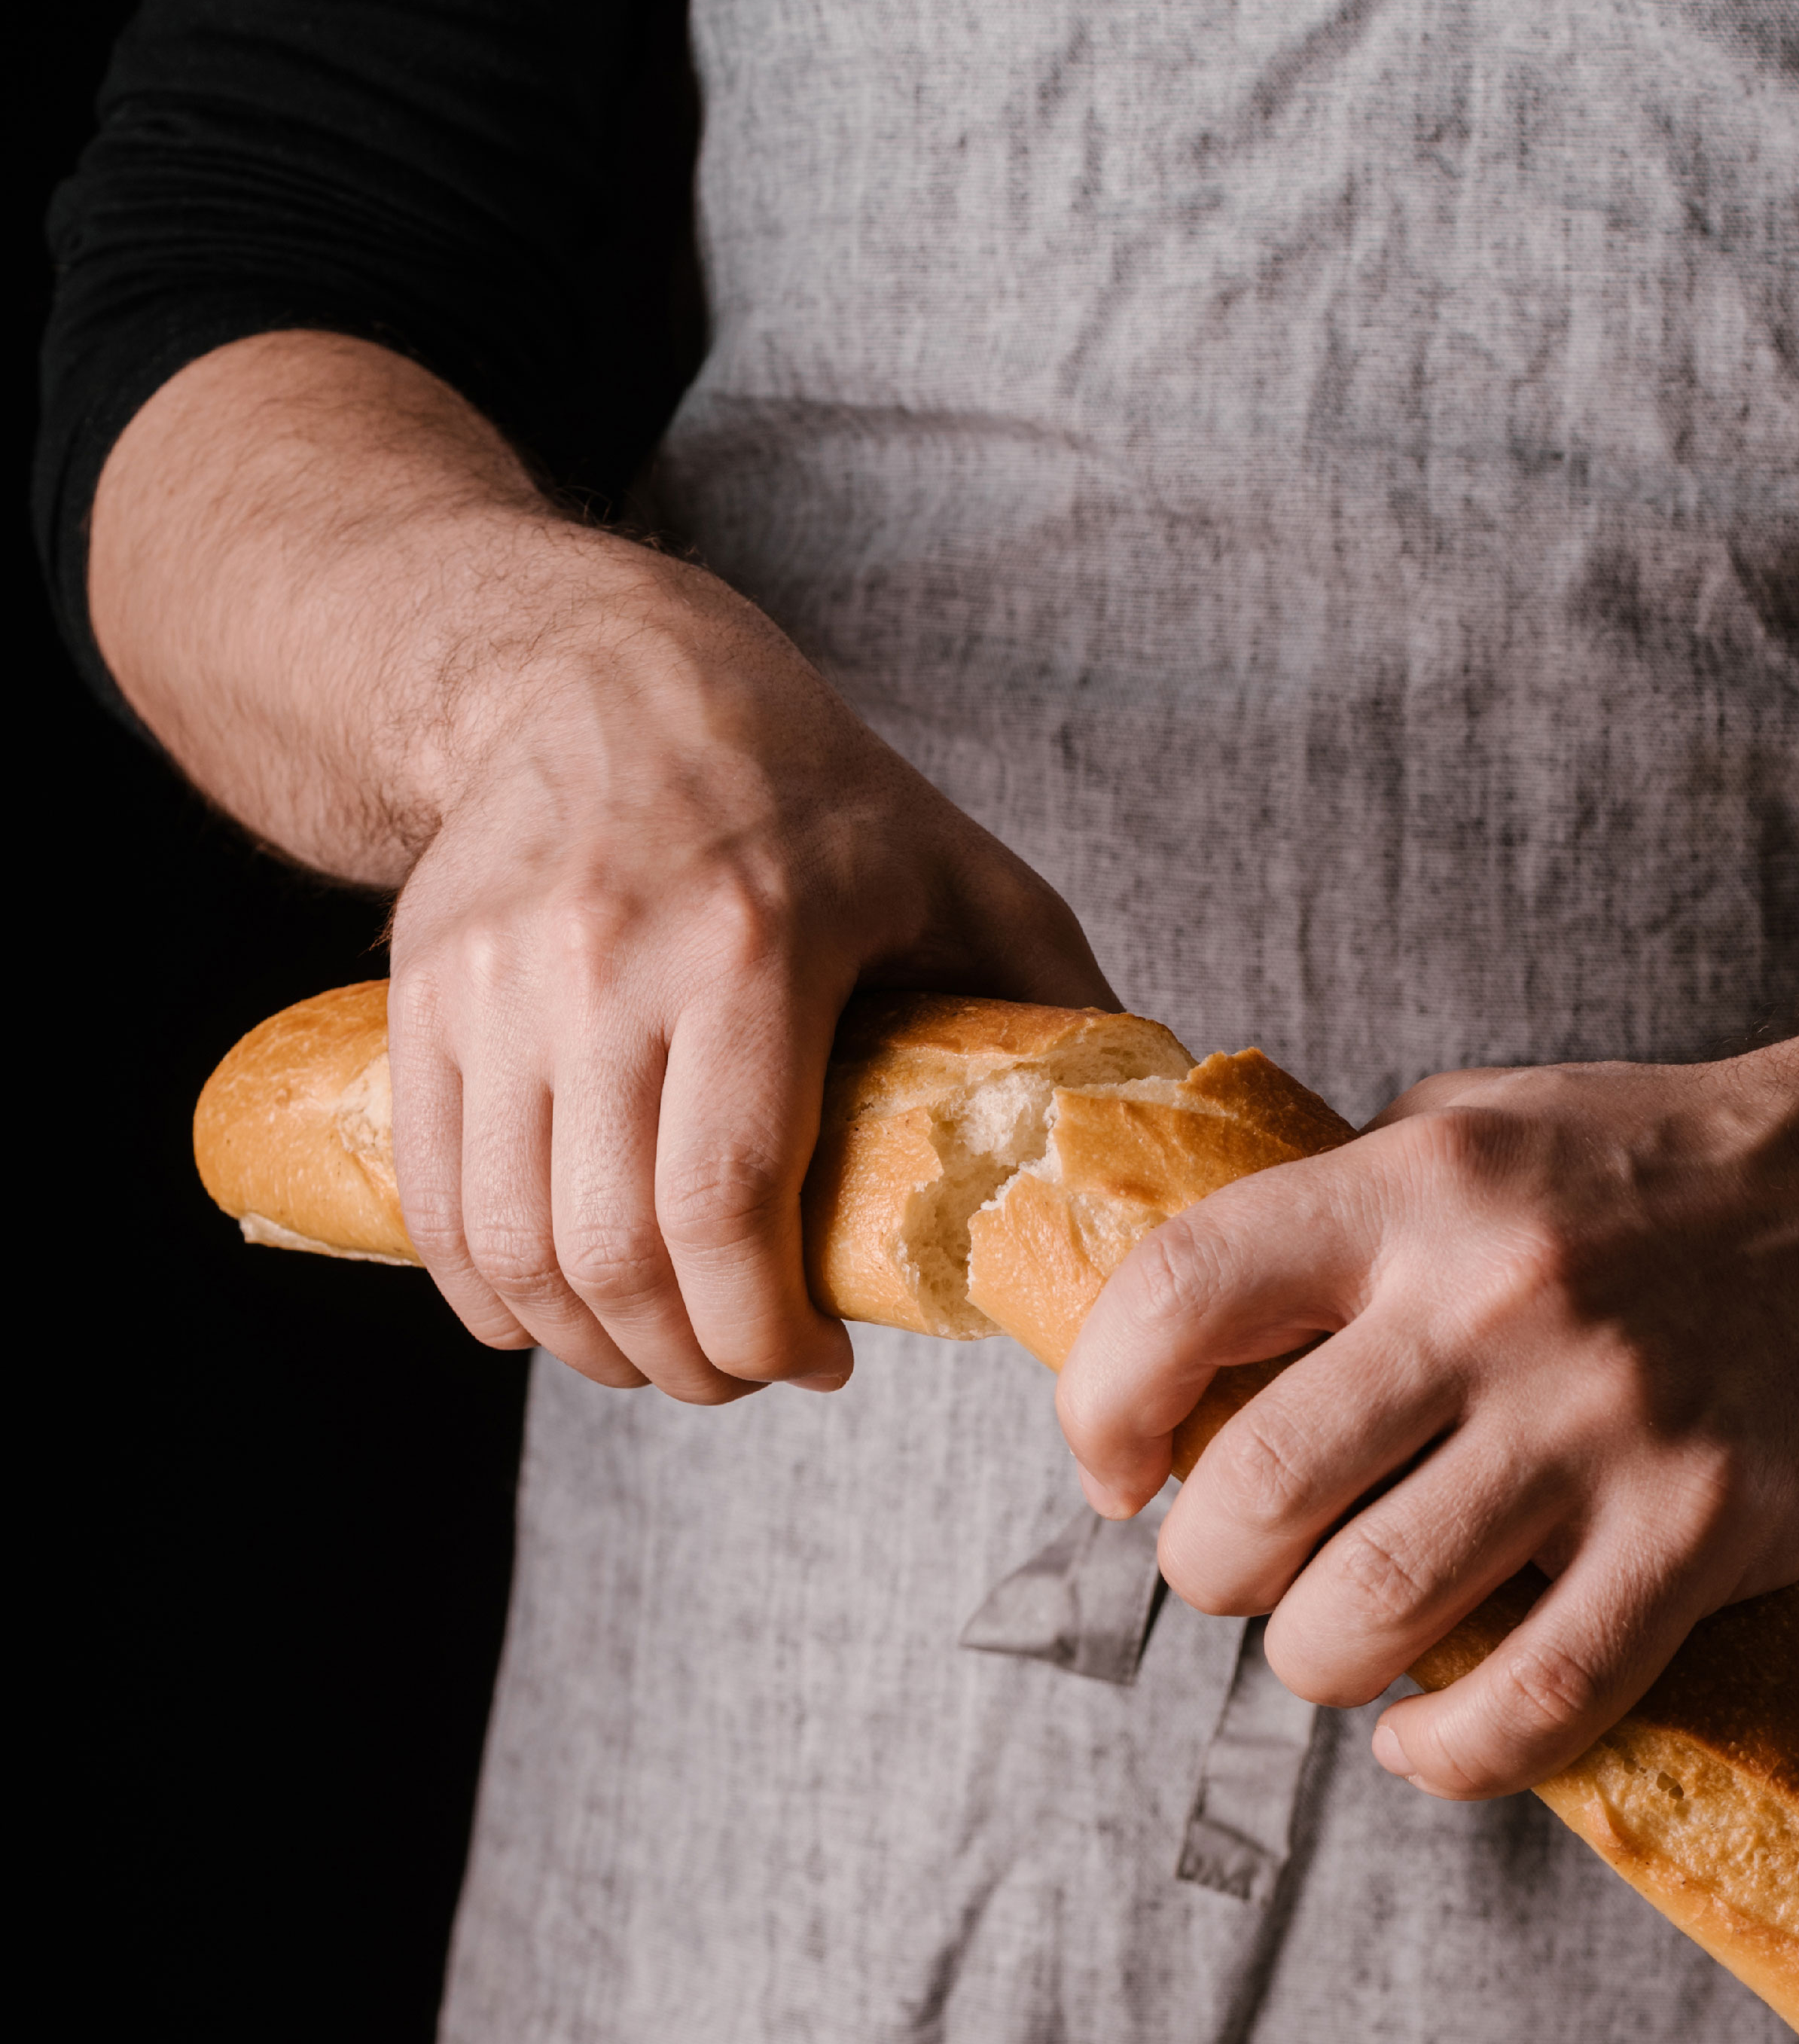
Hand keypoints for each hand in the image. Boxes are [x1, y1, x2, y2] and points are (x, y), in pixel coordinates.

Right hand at [90, 333, 1110, 1403]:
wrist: (597, 671)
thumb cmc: (799, 784)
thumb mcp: (956, 867)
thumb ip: (1049, 997)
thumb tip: (1130, 1134)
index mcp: (752, 948)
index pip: (724, 1213)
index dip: (763, 1334)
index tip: (816, 1365)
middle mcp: (607, 967)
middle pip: (614, 1254)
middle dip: (684, 1363)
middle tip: (737, 1372)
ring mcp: (498, 984)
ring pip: (515, 1246)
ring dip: (586, 1344)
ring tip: (656, 1350)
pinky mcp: (424, 994)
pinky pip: (435, 1195)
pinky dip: (489, 1291)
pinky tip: (556, 1311)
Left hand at [1059, 641, 1798, 1799]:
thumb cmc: (1660, 1177)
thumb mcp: (1479, 1133)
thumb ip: (1339, 1228)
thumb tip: (1179, 1356)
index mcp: (1419, 1186)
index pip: (1178, 1299)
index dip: (1101, 1411)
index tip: (1116, 1471)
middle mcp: (1498, 1300)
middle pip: (1256, 1493)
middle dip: (1212, 1570)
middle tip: (1246, 1573)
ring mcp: (1604, 1421)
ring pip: (1371, 1612)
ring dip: (1319, 1663)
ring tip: (1340, 1646)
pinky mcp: (1703, 1530)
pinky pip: (1533, 1698)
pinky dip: (1447, 1754)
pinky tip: (1424, 1739)